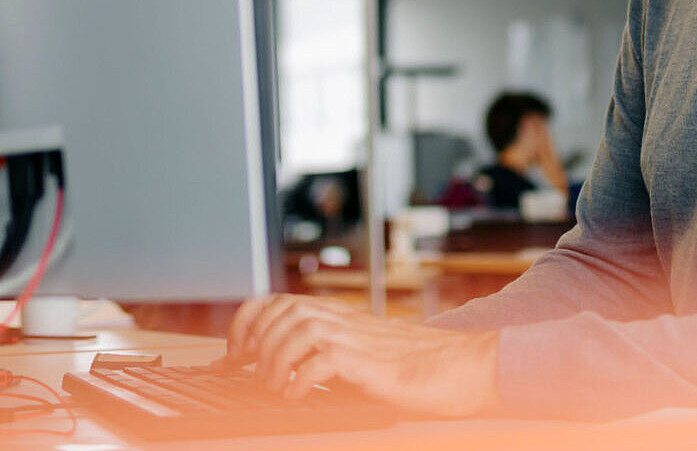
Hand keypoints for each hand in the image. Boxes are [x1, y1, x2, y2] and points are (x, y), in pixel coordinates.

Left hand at [224, 294, 499, 415]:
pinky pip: (320, 360)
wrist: (461, 366)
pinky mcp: (367, 361)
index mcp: (338, 315)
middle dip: (254, 343)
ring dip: (274, 361)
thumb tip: (288, 368)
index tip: (235, 350)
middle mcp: (342, 319)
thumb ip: (331, 349)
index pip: (277, 301)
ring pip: (294, 330)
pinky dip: (299, 378)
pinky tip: (297, 394)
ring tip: (274, 387)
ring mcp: (355, 337)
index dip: (247, 322)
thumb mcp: (363, 350)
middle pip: (280, 313)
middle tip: (247, 372)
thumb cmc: (415, 365)